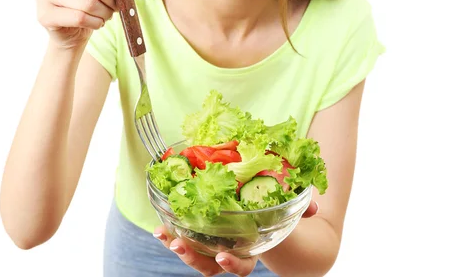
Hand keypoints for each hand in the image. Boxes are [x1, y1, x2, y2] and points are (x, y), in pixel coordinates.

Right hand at [35, 0, 150, 49]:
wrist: (71, 31)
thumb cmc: (93, 0)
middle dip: (113, 1)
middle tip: (114, 7)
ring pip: (89, 4)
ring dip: (104, 14)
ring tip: (103, 15)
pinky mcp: (44, 14)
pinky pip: (80, 18)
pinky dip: (94, 23)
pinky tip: (94, 23)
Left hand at [153, 199, 318, 275]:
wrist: (264, 217)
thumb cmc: (275, 215)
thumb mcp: (289, 211)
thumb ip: (301, 210)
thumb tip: (314, 206)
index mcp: (250, 248)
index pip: (243, 264)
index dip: (232, 263)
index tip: (221, 255)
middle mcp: (230, 251)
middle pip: (210, 266)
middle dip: (193, 258)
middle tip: (180, 246)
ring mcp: (213, 244)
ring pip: (193, 255)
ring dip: (177, 246)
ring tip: (163, 235)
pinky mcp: (200, 232)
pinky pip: (184, 238)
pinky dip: (170, 233)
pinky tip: (159, 227)